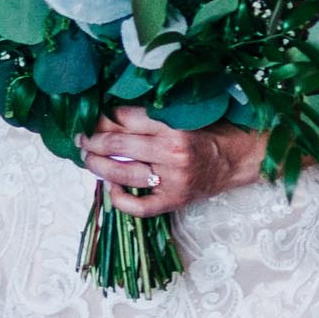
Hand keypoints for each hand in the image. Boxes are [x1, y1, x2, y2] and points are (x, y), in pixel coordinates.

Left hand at [78, 106, 264, 215]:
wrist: (240, 157)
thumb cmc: (212, 130)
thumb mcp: (185, 112)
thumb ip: (155, 112)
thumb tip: (112, 111)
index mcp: (174, 126)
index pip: (124, 119)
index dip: (101, 117)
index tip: (89, 116)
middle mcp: (171, 153)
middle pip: (117, 145)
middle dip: (91, 140)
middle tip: (79, 137)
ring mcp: (172, 180)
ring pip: (123, 174)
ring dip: (97, 165)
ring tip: (86, 158)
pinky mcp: (175, 201)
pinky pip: (140, 206)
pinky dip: (119, 199)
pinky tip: (109, 188)